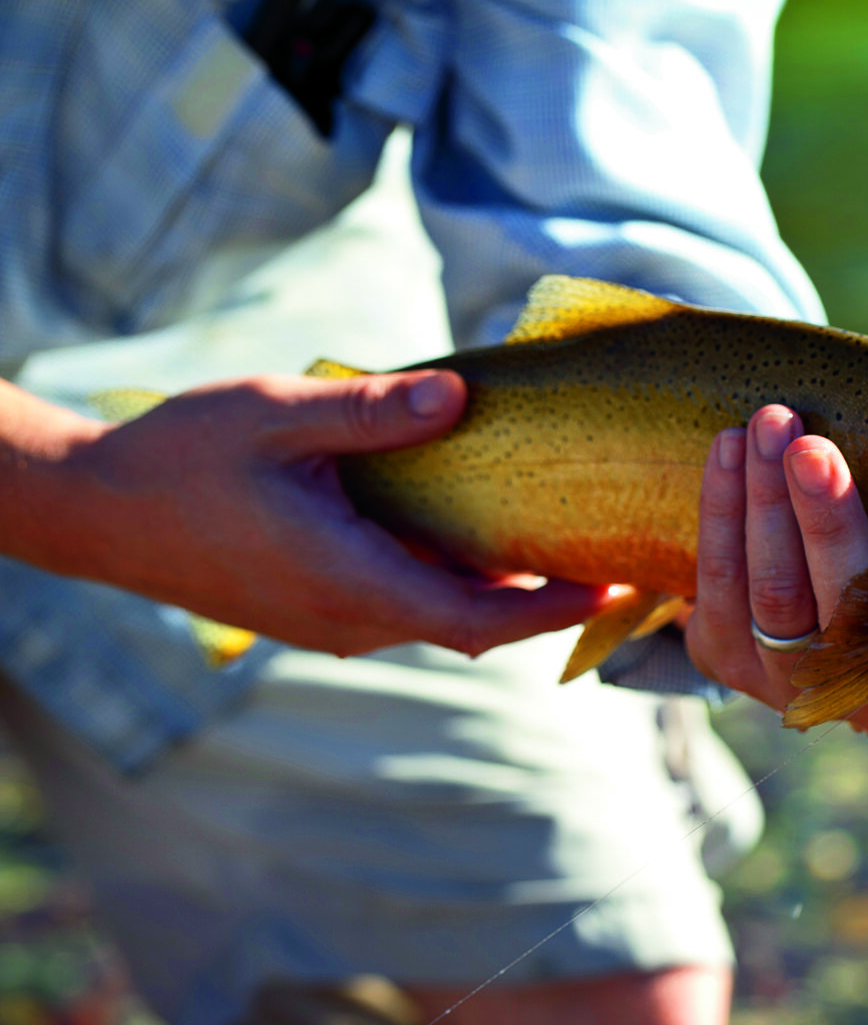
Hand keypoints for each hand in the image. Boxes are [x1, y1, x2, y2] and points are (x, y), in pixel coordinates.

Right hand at [42, 372, 612, 656]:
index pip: (480, 621)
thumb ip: (373, 412)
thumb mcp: (279, 415)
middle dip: (543, 599)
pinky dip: (451, 582)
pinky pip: (402, 606)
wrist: (95, 509)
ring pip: (437, 618)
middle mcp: (349, 620)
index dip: (554, 609)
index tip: (615, 583)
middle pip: (472, 626)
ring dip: (497, 592)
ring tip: (558, 540)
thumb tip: (461, 398)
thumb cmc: (182, 457)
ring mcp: (329, 624)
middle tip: (609, 552)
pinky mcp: (313, 613)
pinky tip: (472, 534)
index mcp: (351, 582)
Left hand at [686, 370, 867, 739]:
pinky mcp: (723, 655)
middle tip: (812, 449)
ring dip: (765, 501)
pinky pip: (716, 583)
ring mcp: (786, 678)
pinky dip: (723, 509)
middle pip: (842, 611)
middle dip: (826, 525)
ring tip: (770, 422)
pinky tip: (729, 449)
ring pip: (772, 593)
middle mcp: (862, 685)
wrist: (801, 586)